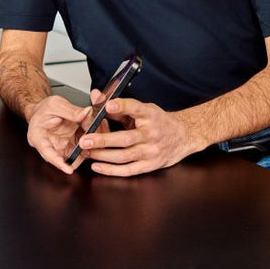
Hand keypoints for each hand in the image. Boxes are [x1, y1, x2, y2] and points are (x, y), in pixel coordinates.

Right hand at [23, 93, 91, 173]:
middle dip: (81, 152)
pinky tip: (98, 129)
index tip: (69, 169)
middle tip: (92, 143)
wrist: (44, 111)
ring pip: (78, 153)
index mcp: (39, 138)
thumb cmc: (44, 109)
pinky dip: (92, 141)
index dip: (58, 163)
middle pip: (66, 156)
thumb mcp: (54, 104)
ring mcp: (62, 148)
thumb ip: (70, 110)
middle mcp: (51, 147)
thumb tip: (86, 113)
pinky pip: (83, 148)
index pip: (48, 153)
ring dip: (89, 146)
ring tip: (98, 130)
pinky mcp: (71, 146)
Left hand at [77, 97, 198, 176]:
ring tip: (86, 152)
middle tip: (86, 140)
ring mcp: (151, 151)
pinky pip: (128, 170)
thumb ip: (119, 107)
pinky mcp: (150, 165)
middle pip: (126, 138)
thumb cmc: (160, 122)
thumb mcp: (144, 110)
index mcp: (150, 115)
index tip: (108, 105)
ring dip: (103, 155)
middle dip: (103, 140)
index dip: (122, 106)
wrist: (183, 136)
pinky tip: (97, 166)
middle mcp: (152, 133)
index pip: (136, 108)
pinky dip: (111, 170)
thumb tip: (97, 98)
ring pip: (124, 156)